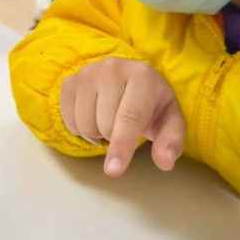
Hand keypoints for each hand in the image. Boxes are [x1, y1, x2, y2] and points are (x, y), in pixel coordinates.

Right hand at [59, 58, 184, 175]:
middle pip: (105, 124)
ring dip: (96, 134)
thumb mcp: (168, 120)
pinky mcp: (69, 81)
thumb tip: (165, 162)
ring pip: (84, 124)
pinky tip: (93, 116)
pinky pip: (68, 120)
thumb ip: (171, 141)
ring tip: (108, 120)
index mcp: (141, 76)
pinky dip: (80, 128)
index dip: (121, 146)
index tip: (113, 171)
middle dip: (114, 138)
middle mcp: (111, 69)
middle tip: (124, 127)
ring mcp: (86, 73)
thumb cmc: (150, 103)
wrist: (127, 77)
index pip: (129, 116)